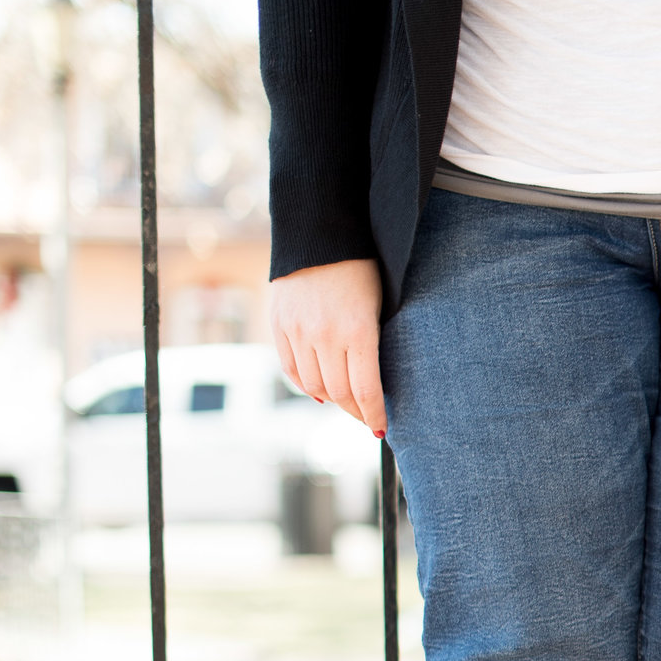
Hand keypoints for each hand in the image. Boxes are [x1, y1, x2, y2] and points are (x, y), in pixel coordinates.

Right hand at [270, 259, 385, 435]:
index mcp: (358, 331)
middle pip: (339, 393)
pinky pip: (290, 369)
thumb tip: (373, 384)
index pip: (365, 391)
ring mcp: (297, 331)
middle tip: (367, 419)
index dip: (374, 415)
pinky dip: (305, 385)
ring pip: (313, 385)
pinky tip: (320, 391)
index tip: (382, 428)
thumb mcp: (379, 305)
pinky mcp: (278, 324)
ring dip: (331, 400)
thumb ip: (373, 344)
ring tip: (346, 404)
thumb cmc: (363, 268)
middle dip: (356, 412)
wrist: (319, 233)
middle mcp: (324, 336)